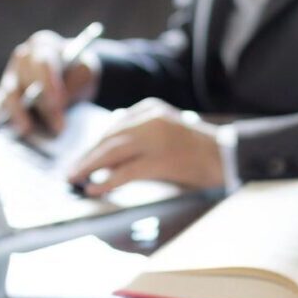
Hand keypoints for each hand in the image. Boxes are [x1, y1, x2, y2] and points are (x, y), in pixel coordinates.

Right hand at [0, 30, 97, 135]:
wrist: (71, 74)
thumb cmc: (77, 70)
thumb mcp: (84, 74)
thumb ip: (71, 88)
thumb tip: (56, 113)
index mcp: (43, 45)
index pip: (42, 63)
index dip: (49, 84)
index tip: (58, 104)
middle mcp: (22, 58)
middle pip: (24, 80)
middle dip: (40, 105)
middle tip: (57, 127)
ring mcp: (11, 76)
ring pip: (8, 94)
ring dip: (18, 113)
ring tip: (27, 130)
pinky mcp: (5, 95)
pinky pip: (0, 106)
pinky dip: (1, 117)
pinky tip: (7, 130)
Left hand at [67, 98, 223, 195]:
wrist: (227, 156)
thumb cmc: (197, 147)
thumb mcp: (166, 127)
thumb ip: (140, 127)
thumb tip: (110, 132)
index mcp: (150, 108)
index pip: (113, 127)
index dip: (95, 146)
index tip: (81, 159)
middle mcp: (150, 118)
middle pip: (109, 138)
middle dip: (87, 156)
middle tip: (70, 171)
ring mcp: (155, 138)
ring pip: (112, 152)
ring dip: (89, 167)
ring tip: (74, 178)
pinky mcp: (160, 159)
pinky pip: (126, 171)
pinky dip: (107, 181)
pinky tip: (94, 188)